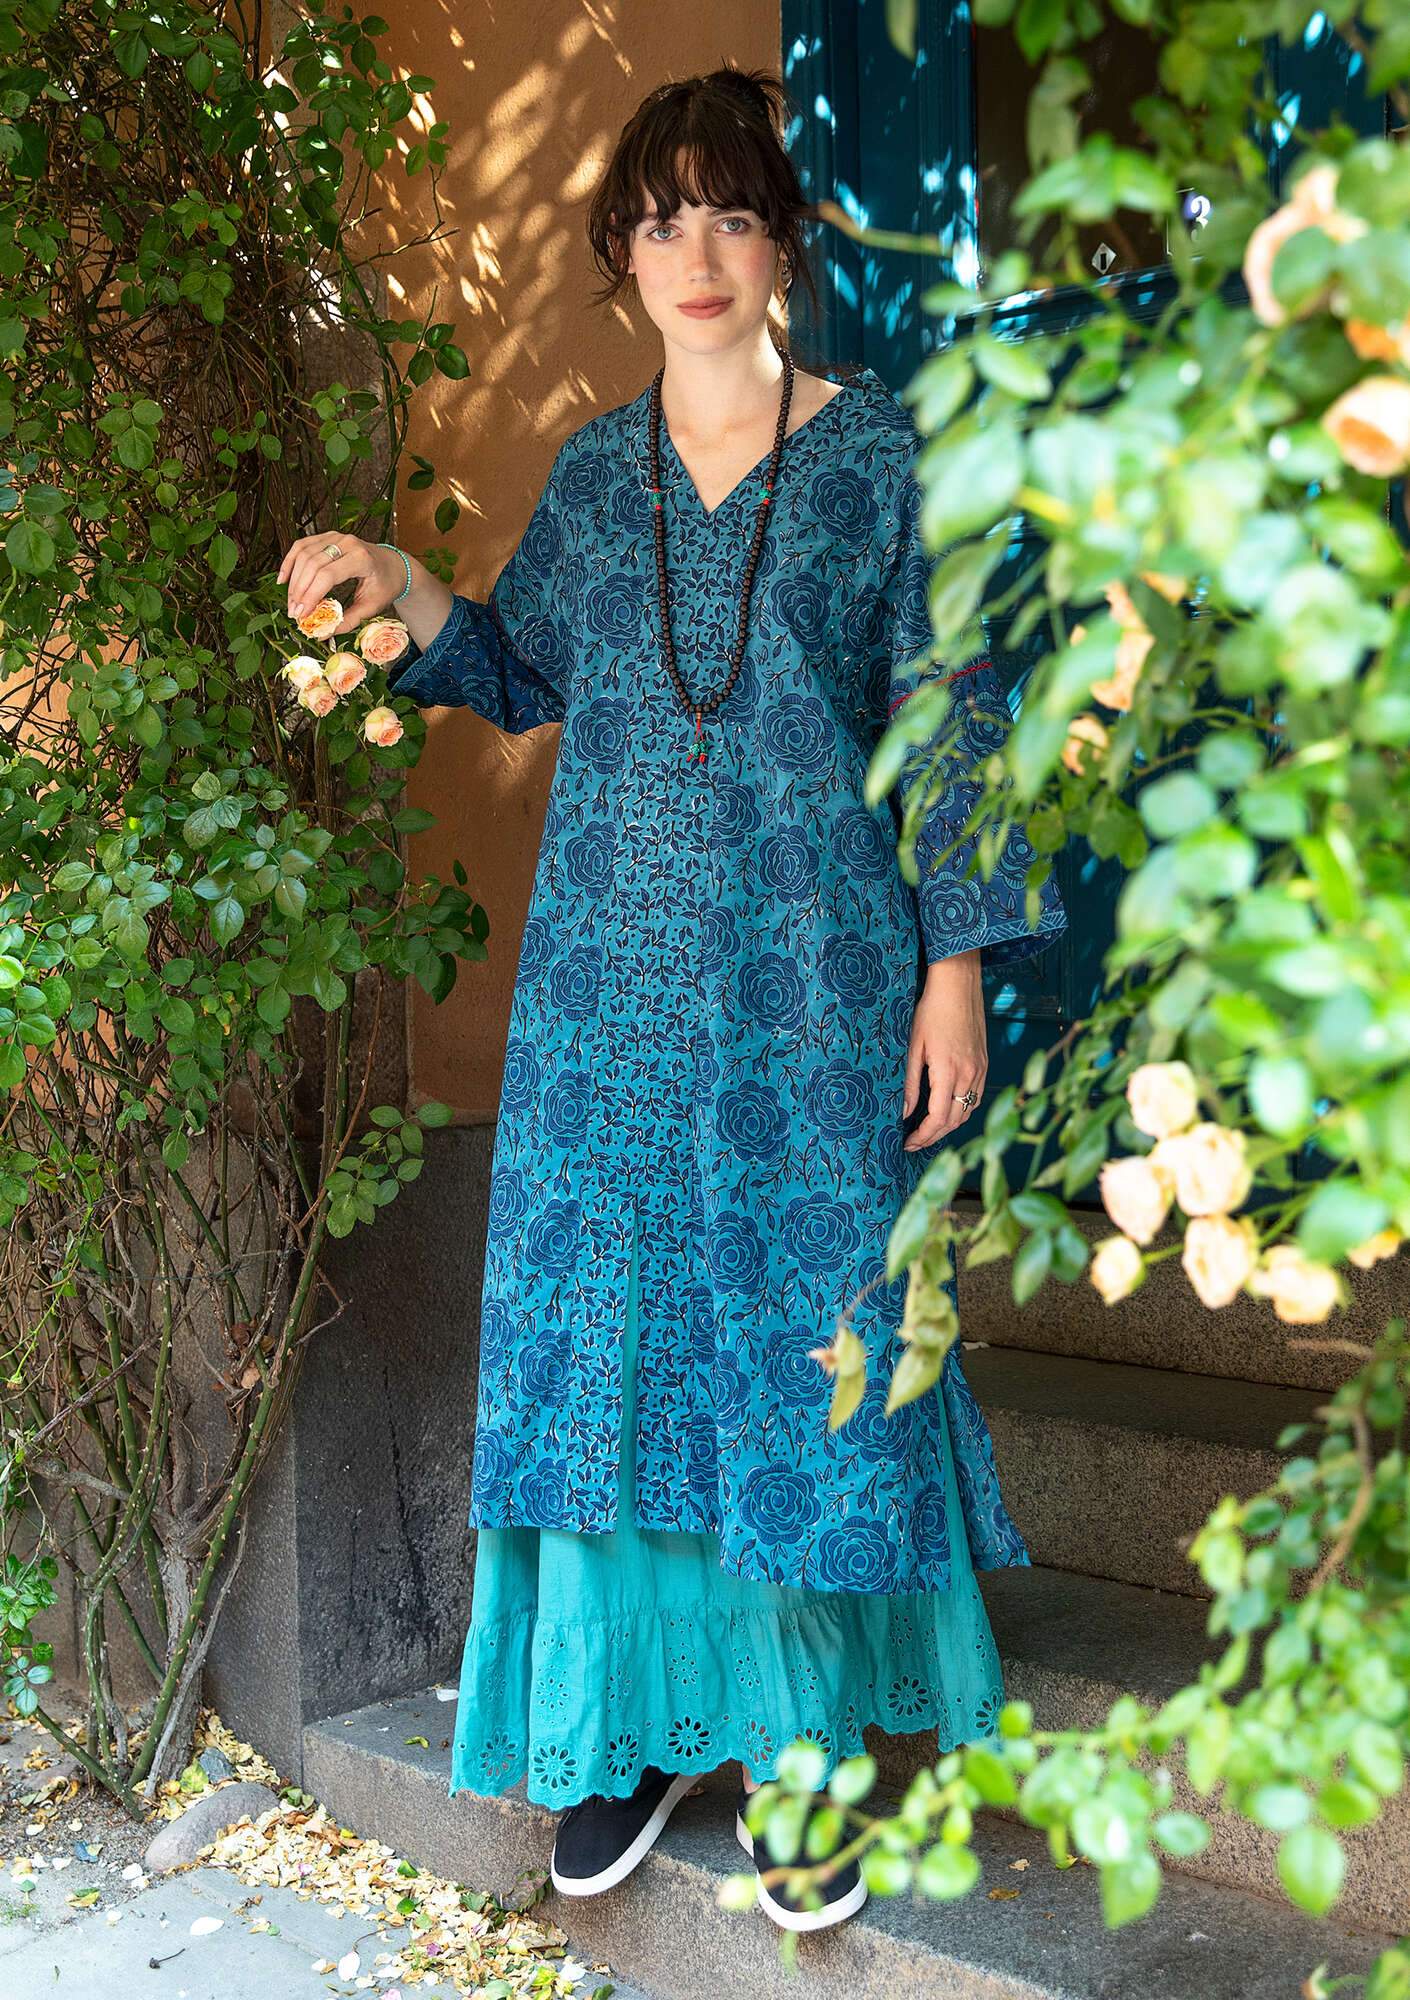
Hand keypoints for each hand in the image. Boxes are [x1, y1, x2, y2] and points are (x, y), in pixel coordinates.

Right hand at [277, 532, 409, 637]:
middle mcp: (347, 542)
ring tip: (291, 603)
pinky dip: (290, 563)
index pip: (327, 575)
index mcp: (361, 558)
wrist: (393, 565)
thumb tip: (323, 634)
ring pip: (303, 555)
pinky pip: (301, 547)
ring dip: (293, 580)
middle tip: (294, 613)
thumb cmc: (385, 585)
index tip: (301, 615)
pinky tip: (283, 580)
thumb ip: (348, 621)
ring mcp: (335, 536)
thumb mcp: (372, 607)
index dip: (311, 595)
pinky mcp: (326, 537)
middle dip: (299, 591)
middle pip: (312, 564)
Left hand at [902, 948, 986, 1150]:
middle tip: (914, 1144)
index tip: (907, 1144)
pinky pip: (975, 1098)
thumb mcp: (912, 1046)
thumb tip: (903, 1113)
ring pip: (967, 1112)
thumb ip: (909, 1083)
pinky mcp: (984, 1063)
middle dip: (933, 1137)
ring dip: (948, 1126)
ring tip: (927, 1131)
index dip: (922, 1136)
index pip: (938, 1119)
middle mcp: (969, 1075)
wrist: (958, 985)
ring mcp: (980, 1070)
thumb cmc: (931, 1011)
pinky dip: (960, 1111)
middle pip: (954, 1121)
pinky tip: (945, 1110)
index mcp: (949, 1072)